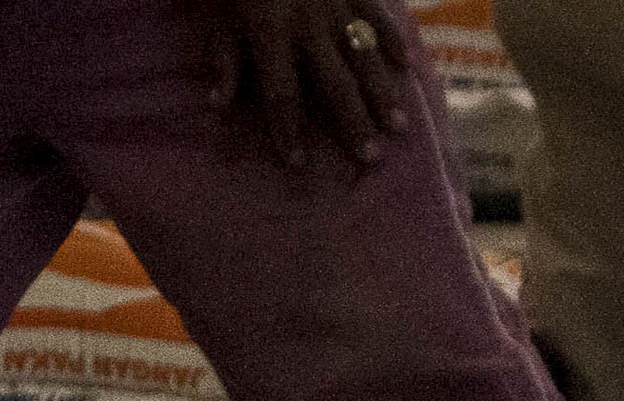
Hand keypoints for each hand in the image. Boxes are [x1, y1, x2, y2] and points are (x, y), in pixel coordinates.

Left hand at [208, 0, 410, 169]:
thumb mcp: (220, 16)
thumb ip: (224, 60)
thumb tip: (217, 107)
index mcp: (271, 34)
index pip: (280, 93)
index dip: (287, 130)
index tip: (297, 162)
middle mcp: (308, 25)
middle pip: (333, 83)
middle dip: (352, 123)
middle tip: (371, 158)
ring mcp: (335, 5)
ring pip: (364, 56)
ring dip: (382, 93)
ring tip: (399, 126)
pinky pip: (376, 16)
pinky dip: (391, 40)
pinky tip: (406, 66)